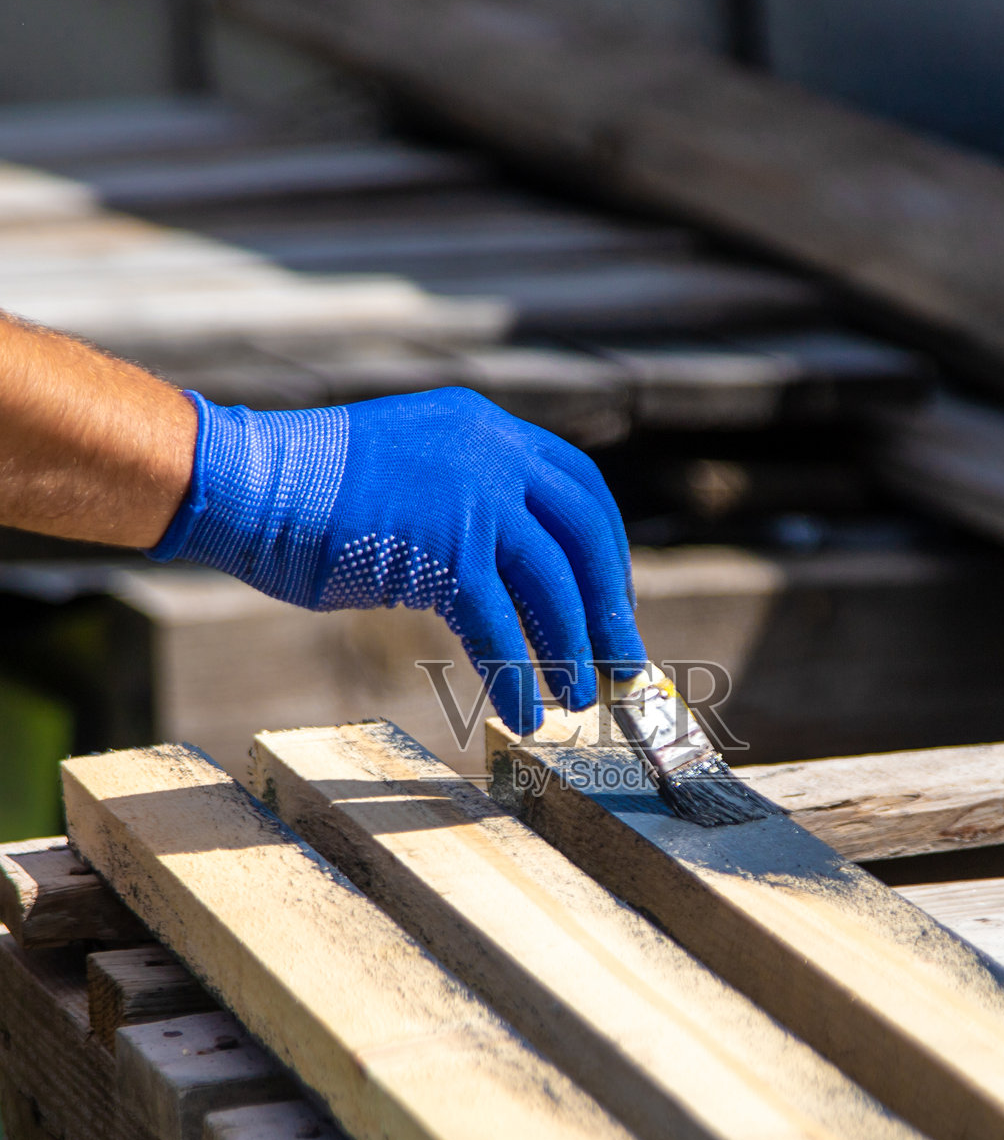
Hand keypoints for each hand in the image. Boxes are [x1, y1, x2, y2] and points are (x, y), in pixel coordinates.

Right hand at [147, 386, 646, 733]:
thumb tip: (509, 576)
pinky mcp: (442, 548)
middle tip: (622, 663)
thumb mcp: (412, 475)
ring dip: (571, 649)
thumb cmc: (311, 492)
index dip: (605, 553)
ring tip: (578, 697)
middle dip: (607, 609)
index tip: (611, 603)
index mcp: (486, 429)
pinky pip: (497, 625)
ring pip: (551, 585)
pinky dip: (514, 674)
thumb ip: (467, 505)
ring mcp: (470, 497)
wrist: (246, 481)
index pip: (580, 488)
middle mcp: (490, 452)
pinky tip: (520, 710)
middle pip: (584, 538)